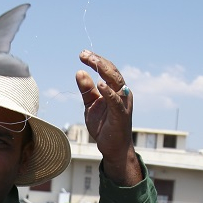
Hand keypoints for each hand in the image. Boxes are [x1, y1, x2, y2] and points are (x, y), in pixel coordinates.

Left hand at [76, 50, 141, 185]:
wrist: (113, 148)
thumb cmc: (104, 125)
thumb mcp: (91, 105)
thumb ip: (87, 90)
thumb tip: (79, 72)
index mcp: (116, 90)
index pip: (107, 70)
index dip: (96, 61)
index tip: (82, 54)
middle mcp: (123, 94)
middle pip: (112, 72)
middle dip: (98, 62)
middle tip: (84, 54)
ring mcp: (123, 104)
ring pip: (116, 82)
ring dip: (104, 71)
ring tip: (92, 61)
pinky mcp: (121, 115)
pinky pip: (116, 101)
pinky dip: (109, 92)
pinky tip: (100, 84)